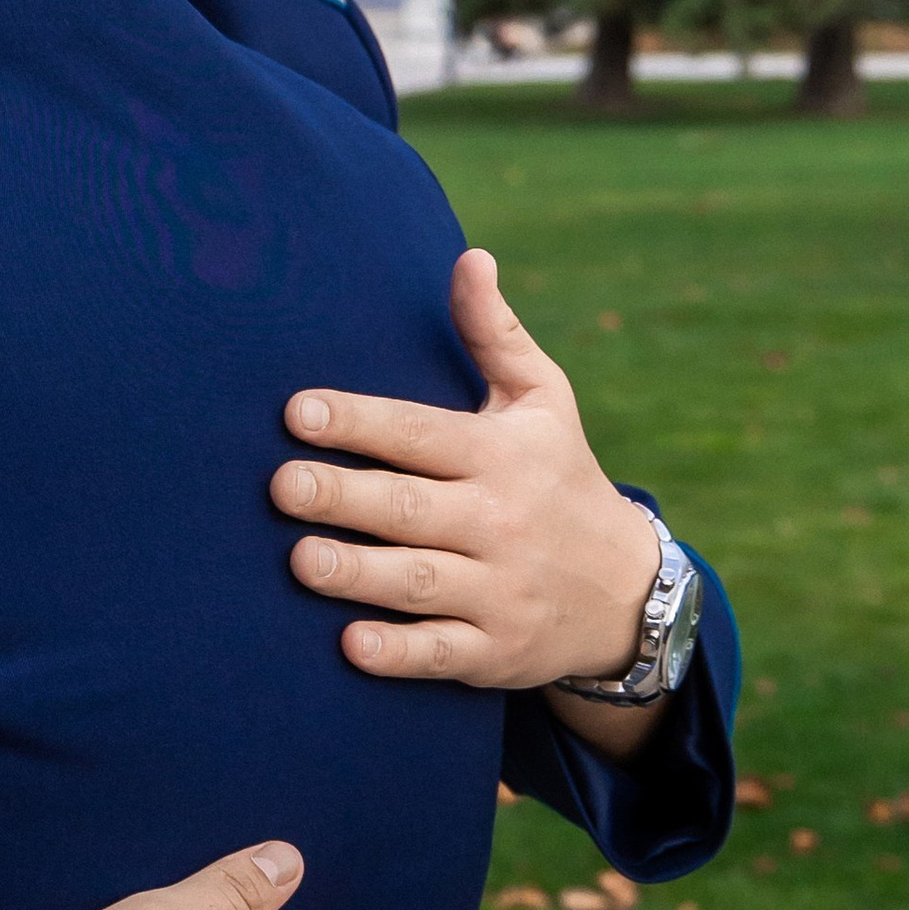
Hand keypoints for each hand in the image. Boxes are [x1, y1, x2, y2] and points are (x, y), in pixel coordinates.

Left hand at [273, 247, 661, 697]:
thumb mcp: (543, 401)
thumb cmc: (559, 477)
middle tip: (282, 486)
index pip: (420, 433)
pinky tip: (350, 644)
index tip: (298, 411)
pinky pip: (443, 654)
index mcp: (500, 454)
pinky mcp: (495, 651)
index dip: (360, 421)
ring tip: (301, 559)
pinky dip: (400, 652)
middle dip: (346, 496)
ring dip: (360, 573)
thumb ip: (494, 334)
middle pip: (411, 507)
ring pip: (420, 582)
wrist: (626, 590)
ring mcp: (498, 589)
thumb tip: (468, 256)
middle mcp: (499, 521)